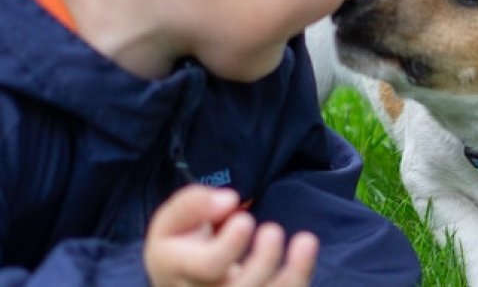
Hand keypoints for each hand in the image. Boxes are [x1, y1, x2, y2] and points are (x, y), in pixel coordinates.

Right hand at [144, 184, 318, 285]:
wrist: (179, 278)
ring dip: (293, 275)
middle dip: (263, 262)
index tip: (245, 219)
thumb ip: (193, 204)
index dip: (230, 246)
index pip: (209, 267)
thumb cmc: (178, 243)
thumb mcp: (171, 219)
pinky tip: (306, 248)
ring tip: (306, 240)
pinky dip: (300, 276)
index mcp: (182, 271)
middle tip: (273, 230)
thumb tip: (229, 200)